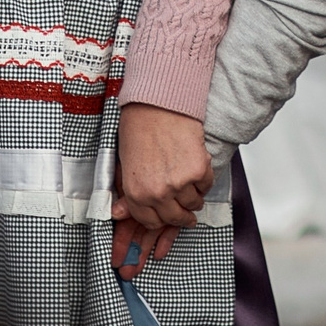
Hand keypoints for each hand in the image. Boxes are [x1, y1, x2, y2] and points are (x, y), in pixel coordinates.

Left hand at [109, 102, 213, 275]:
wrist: (157, 104)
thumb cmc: (139, 128)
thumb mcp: (125, 166)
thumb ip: (127, 194)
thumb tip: (118, 214)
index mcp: (136, 194)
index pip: (152, 222)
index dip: (163, 220)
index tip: (170, 216)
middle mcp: (157, 193)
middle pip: (176, 217)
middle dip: (183, 215)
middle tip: (189, 211)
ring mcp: (178, 184)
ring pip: (194, 203)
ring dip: (196, 197)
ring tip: (193, 186)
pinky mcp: (198, 170)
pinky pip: (207, 185)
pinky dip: (205, 179)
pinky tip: (199, 168)